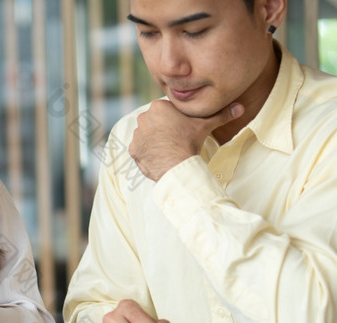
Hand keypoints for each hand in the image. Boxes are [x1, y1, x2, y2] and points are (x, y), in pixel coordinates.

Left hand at [129, 100, 243, 180]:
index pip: (166, 111)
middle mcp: (143, 118)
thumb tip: (240, 107)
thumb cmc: (191, 142)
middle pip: (154, 122)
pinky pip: (140, 149)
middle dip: (163, 129)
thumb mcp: (206, 125)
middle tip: (176, 139)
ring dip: (154, 140)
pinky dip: (147, 152)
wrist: (177, 165)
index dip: (175, 120)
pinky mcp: (132, 150)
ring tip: (168, 148)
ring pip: (146, 135)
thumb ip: (221, 114)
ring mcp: (136, 134)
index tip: (182, 129)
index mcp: (158, 106)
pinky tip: (159, 156)